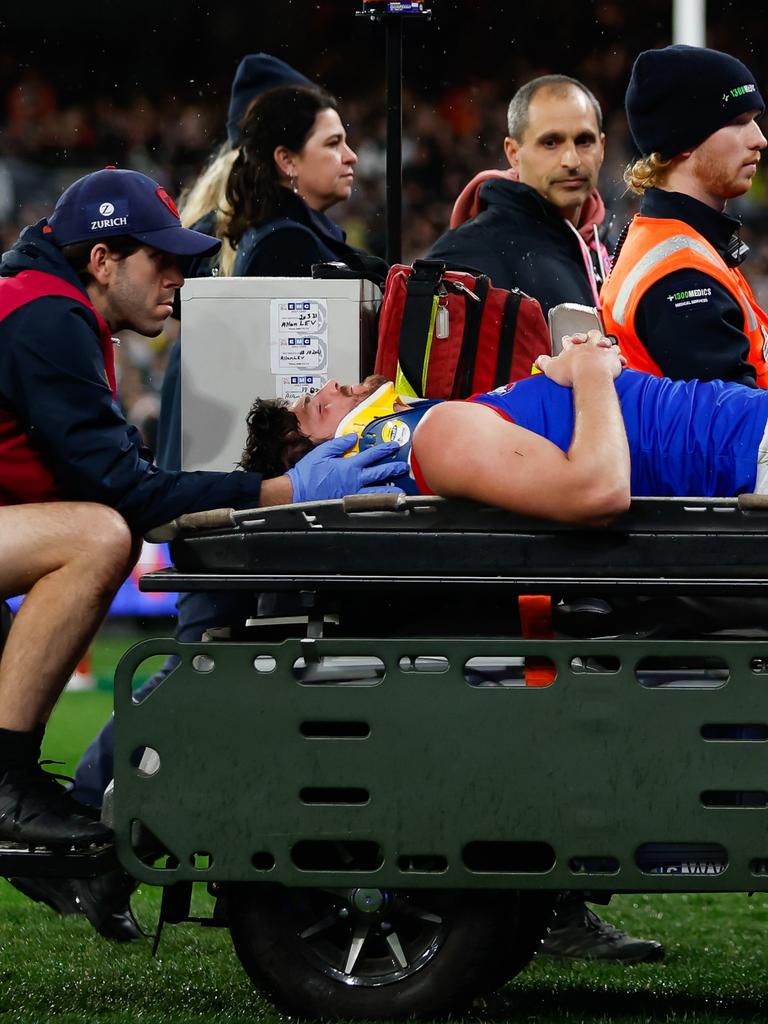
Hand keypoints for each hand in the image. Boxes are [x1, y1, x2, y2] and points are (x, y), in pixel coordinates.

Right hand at [287, 434, 407, 501]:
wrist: (297, 493)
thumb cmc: (307, 474)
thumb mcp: (322, 453)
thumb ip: (339, 444)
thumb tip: (353, 438)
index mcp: (349, 466)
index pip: (372, 455)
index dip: (384, 450)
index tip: (394, 446)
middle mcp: (355, 480)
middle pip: (380, 473)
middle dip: (393, 468)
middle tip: (403, 466)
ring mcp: (354, 494)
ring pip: (378, 491)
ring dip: (391, 488)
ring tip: (402, 488)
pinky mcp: (350, 504)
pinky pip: (369, 503)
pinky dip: (379, 502)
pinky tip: (386, 503)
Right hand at [534, 330, 625, 386]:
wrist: (590, 376)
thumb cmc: (572, 372)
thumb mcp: (552, 368)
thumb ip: (544, 362)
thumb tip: (539, 360)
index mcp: (574, 347)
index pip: (570, 340)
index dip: (568, 340)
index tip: (568, 340)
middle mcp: (589, 346)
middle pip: (591, 335)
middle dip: (590, 336)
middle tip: (590, 338)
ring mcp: (602, 351)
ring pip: (606, 342)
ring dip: (606, 344)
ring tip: (606, 346)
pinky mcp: (613, 359)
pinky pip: (618, 356)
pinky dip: (619, 357)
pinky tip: (620, 359)